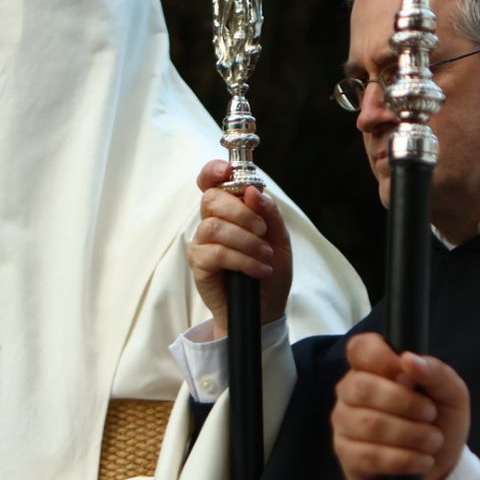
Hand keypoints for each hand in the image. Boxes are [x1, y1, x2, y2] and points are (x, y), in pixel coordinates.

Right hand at [188, 160, 292, 338]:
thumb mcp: (279, 238)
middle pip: (211, 199)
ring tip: (264, 256)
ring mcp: (202, 243)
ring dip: (246, 240)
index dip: (213, 171)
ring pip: (214, 227)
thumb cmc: (270, 269)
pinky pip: (216, 253)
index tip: (227, 171)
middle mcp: (212, 221)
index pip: (211, 181)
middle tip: (263, 231)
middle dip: (242, 212)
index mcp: (230, 209)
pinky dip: (242, 260)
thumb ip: (269, 213)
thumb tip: (253, 191)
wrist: (266, 307)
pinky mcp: (199, 264)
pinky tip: (258, 269)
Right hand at [331, 333, 468, 479]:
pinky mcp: (347, 458)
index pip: (360, 349)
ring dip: (411, 434)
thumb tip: (408, 359)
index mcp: (372, 369)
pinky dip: (404, 459)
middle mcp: (350, 393)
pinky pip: (369, 456)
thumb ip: (435, 371)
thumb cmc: (440, 422)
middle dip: (405, 403)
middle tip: (431, 415)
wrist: (440, 468)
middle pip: (362, 387)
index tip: (409, 376)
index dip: (382, 358)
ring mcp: (344, 426)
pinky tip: (421, 461)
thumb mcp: (451, 393)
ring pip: (368, 424)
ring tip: (433, 441)